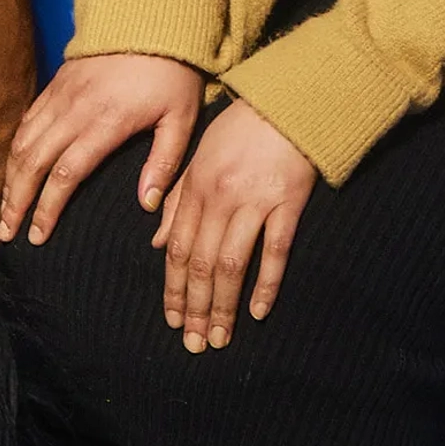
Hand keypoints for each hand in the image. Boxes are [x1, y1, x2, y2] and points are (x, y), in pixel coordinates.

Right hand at [0, 51, 203, 246]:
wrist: (150, 16)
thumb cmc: (172, 73)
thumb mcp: (181, 118)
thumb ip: (163, 163)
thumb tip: (146, 205)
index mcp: (105, 123)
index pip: (65, 174)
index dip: (48, 208)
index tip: (39, 236)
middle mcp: (74, 110)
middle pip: (33, 162)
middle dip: (16, 201)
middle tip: (7, 232)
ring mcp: (60, 96)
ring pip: (23, 142)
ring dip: (10, 178)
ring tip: (4, 208)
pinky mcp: (55, 84)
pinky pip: (27, 121)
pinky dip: (15, 149)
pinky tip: (14, 169)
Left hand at [154, 97, 315, 352]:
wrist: (288, 101)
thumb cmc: (241, 128)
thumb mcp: (200, 157)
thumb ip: (178, 200)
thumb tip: (155, 243)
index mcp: (196, 188)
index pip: (176, 248)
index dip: (173, 289)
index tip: (173, 321)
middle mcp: (220, 198)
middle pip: (200, 263)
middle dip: (195, 308)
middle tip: (194, 344)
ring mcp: (255, 201)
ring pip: (231, 263)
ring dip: (224, 305)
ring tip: (221, 338)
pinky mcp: (288, 203)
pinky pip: (275, 250)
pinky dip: (266, 283)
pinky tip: (259, 312)